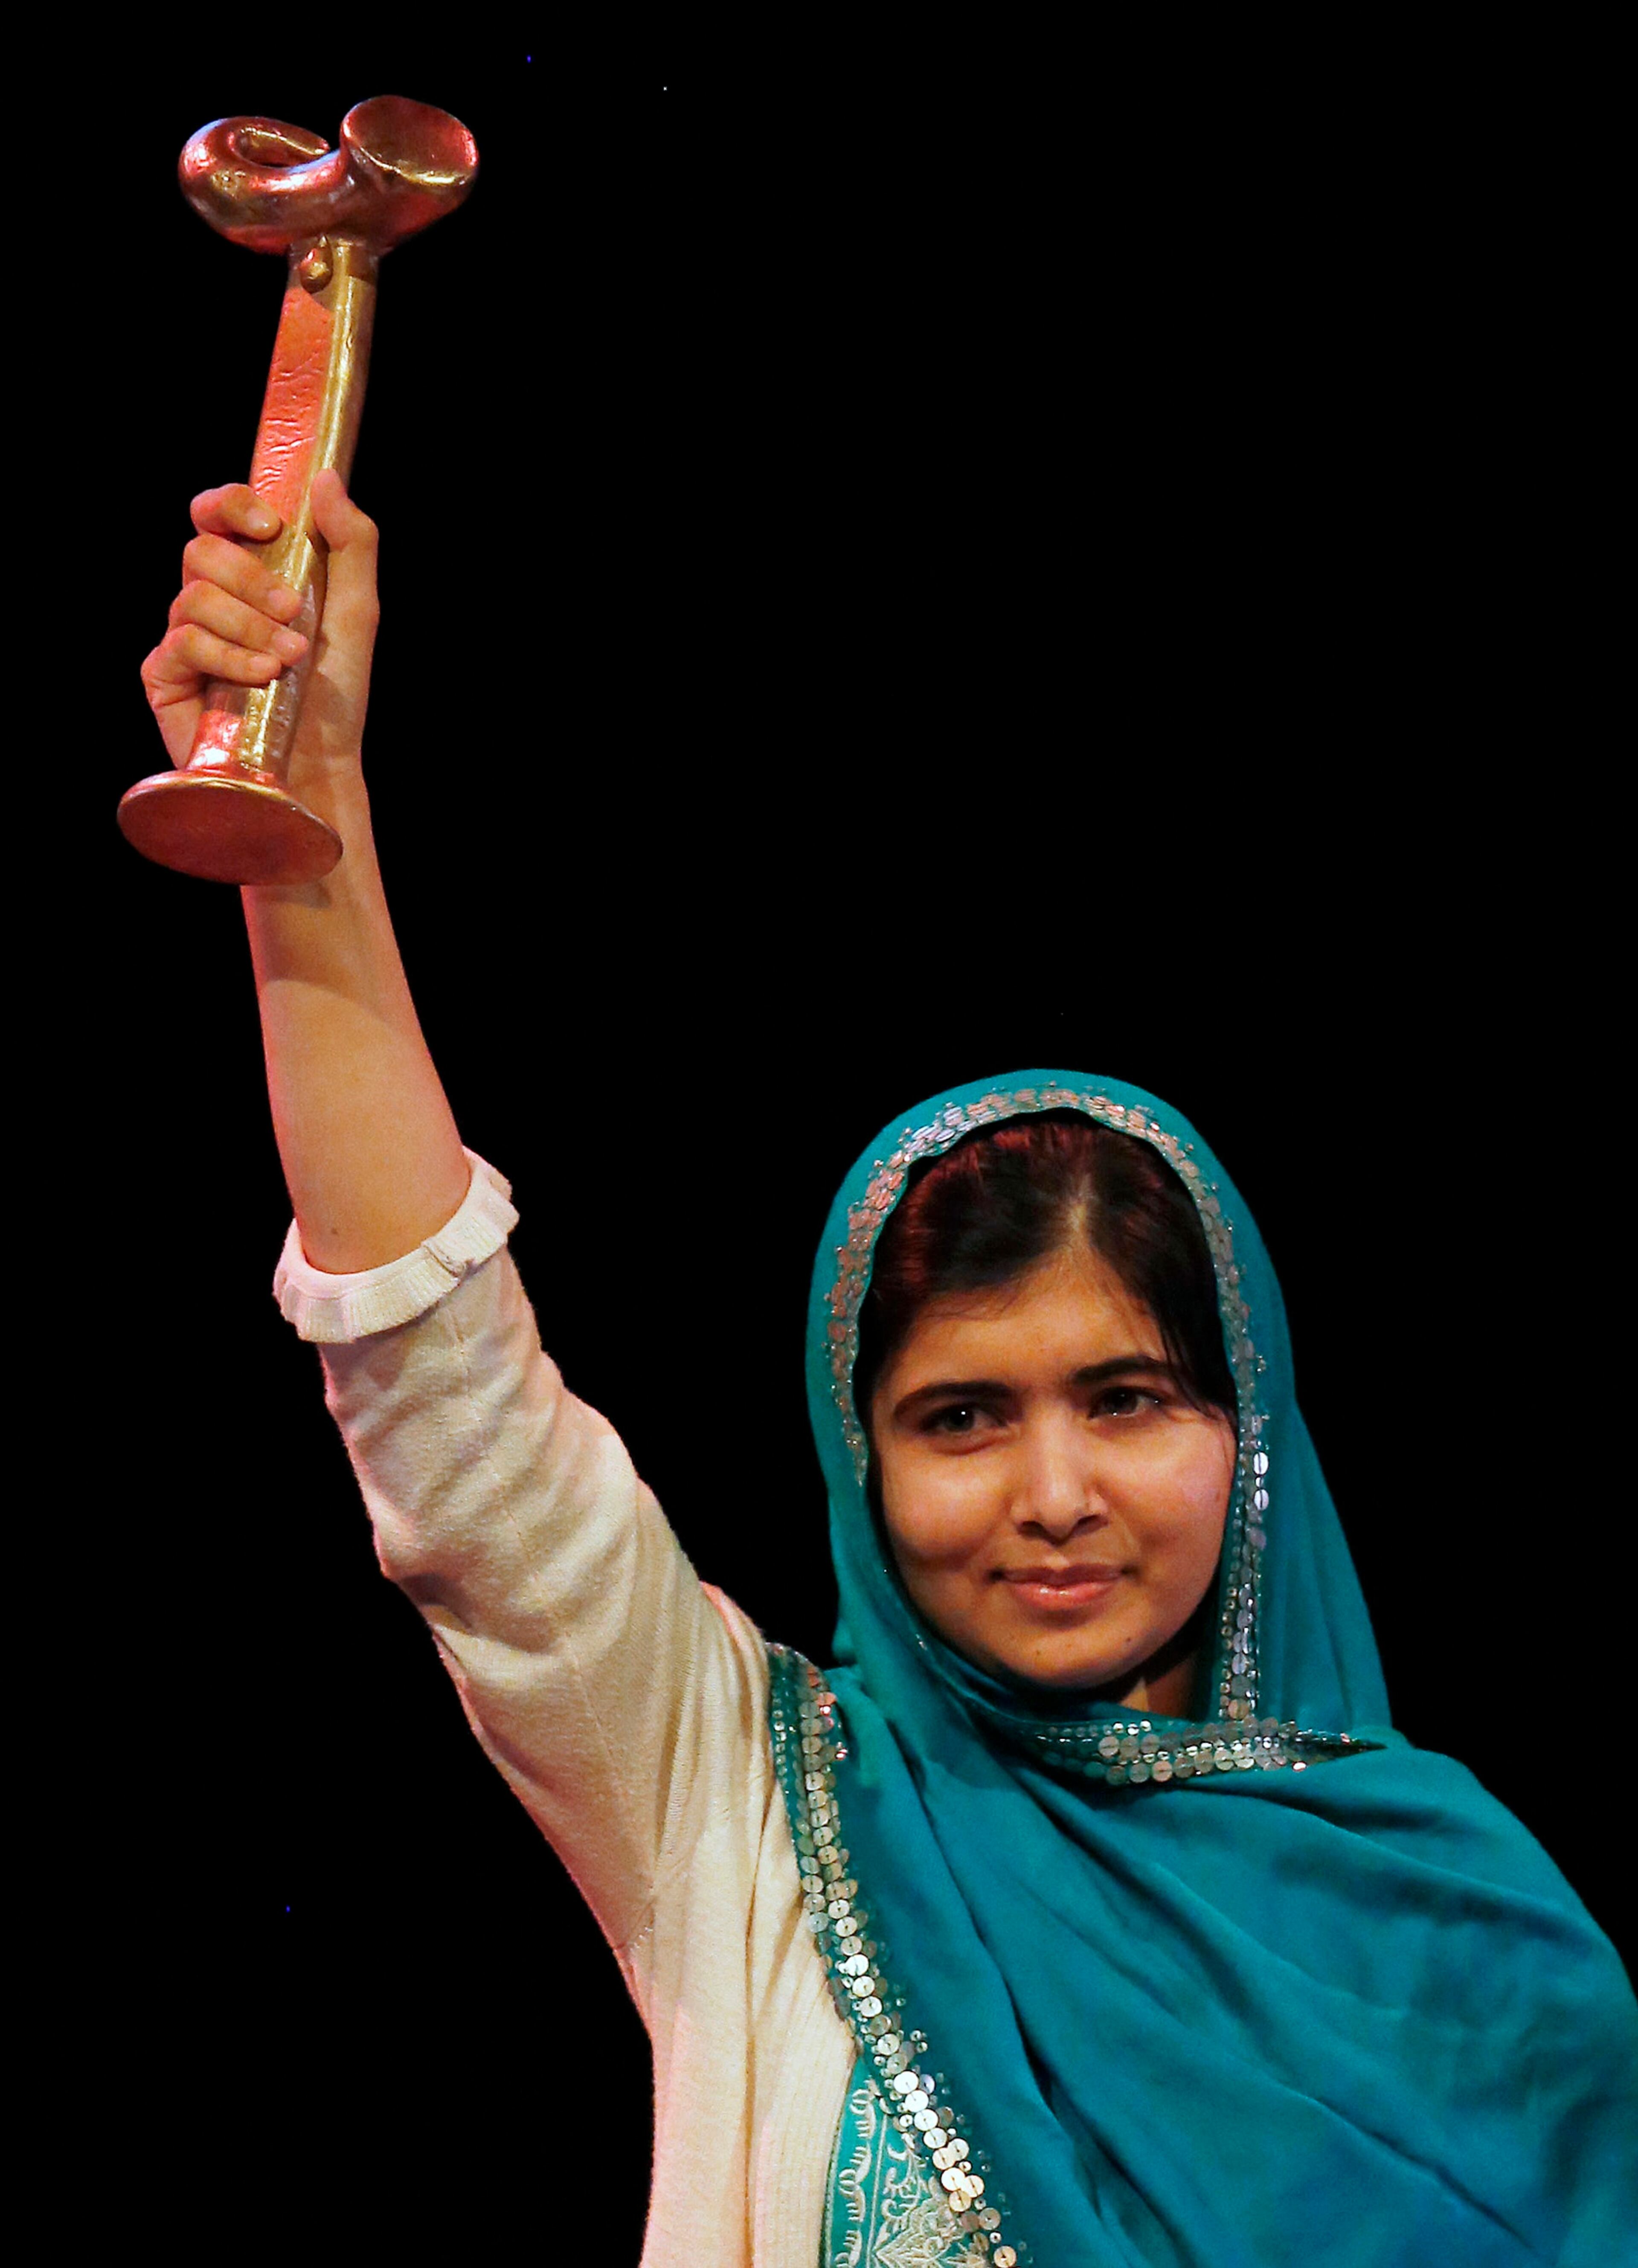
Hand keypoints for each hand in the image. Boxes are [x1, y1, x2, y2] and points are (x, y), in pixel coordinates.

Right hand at [140, 471, 380, 796]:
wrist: (320, 765)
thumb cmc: (337, 695)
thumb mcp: (357, 611)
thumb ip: (350, 542)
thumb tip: (327, 477)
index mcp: (249, 574)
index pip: (215, 513)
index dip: (231, 503)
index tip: (270, 526)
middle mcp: (209, 599)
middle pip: (201, 550)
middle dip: (252, 579)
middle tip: (292, 613)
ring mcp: (182, 637)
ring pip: (193, 595)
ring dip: (249, 625)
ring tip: (286, 660)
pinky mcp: (165, 676)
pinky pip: (183, 642)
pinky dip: (229, 656)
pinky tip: (261, 678)